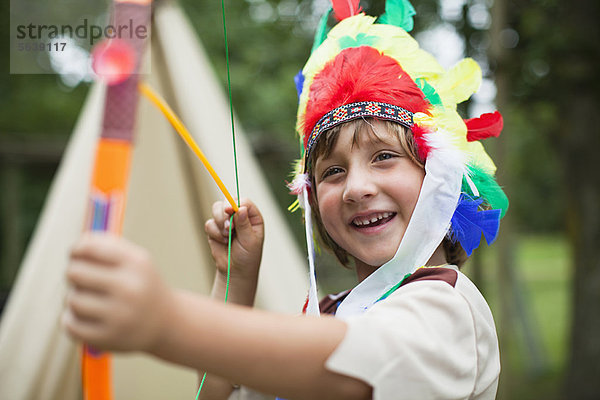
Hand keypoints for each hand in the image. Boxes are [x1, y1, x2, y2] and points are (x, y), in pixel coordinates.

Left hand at [63, 233, 171, 351]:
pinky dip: (72, 319)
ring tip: (90, 299)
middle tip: (84, 278)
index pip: (89, 248)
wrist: (165, 322)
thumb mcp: (136, 259)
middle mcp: (130, 289)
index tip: (76, 254)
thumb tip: (77, 245)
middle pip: (75, 272)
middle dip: (75, 273)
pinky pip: (70, 324)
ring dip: (75, 297)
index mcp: (137, 264)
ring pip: (72, 299)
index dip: (76, 250)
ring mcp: (119, 316)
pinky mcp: (108, 338)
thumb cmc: (142, 284)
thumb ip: (106, 245)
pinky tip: (86, 316)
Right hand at [204, 198, 264, 282]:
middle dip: (224, 214)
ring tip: (227, 237)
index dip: (236, 204)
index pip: (244, 202)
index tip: (230, 211)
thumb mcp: (250, 241)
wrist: (235, 270)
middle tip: (229, 228)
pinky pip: (209, 223)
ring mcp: (226, 220)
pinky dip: (214, 233)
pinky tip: (223, 241)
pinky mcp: (215, 228)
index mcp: (252, 216)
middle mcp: (239, 215)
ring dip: (219, 223)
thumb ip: (244, 224)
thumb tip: (240, 209)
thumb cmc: (248, 255)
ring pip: (216, 209)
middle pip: (227, 201)